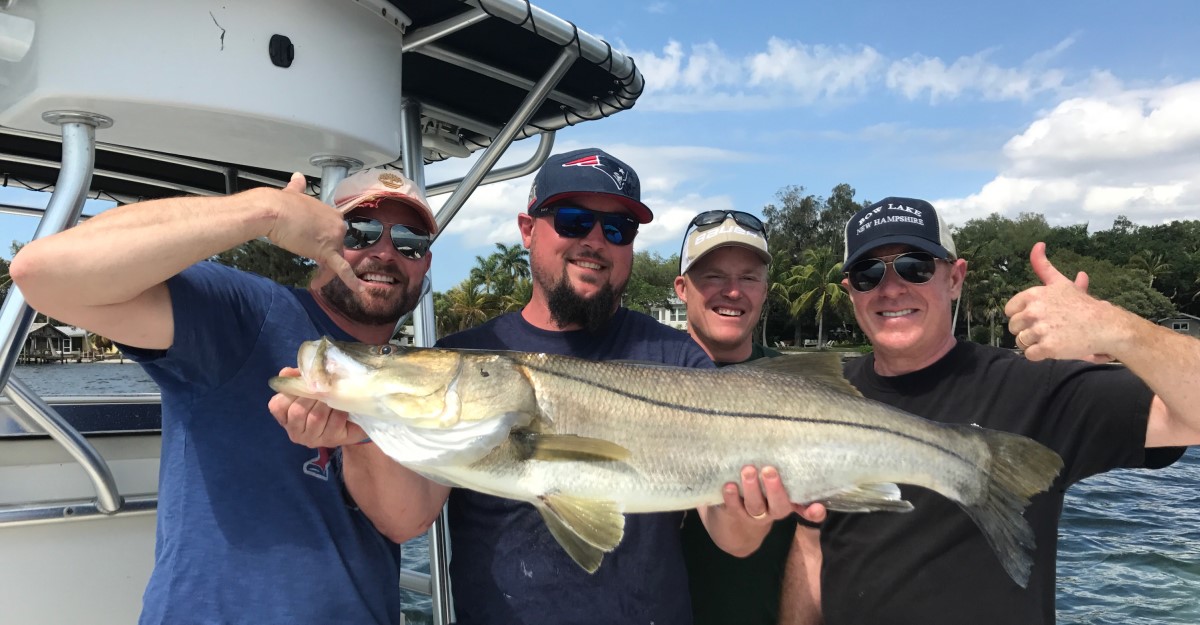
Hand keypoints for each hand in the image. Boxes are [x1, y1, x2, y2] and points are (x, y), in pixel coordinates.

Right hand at [264, 173, 364, 292]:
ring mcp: (334, 237)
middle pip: (336, 247)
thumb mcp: (292, 193)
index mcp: (331, 212)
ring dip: (326, 273)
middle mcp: (337, 224)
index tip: (312, 248)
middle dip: (325, 258)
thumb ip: (297, 187)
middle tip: (312, 265)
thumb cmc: (278, 204)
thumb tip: (297, 176)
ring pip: (336, 260)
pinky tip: (358, 290)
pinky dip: (351, 280)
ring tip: (315, 281)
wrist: (271, 210)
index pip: (333, 233)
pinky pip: (341, 268)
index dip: (324, 243)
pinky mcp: (327, 250)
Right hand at [268, 367, 366, 447]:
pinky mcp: (331, 440)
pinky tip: (342, 407)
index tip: (304, 384)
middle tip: (323, 388)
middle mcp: (295, 432)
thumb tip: (287, 372)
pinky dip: (339, 411)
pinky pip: (335, 422)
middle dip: (312, 396)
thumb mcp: (307, 389)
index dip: (291, 392)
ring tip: (333, 396)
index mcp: (285, 418)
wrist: (349, 423)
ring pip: (316, 417)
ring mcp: (312, 439)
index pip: (277, 406)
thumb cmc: (322, 404)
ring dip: (326, 403)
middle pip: (298, 412)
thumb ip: (296, 379)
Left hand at [700, 465, 825, 556]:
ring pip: (755, 506)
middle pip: (779, 505)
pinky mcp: (734, 514)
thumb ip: (780, 470)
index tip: (818, 508)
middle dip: (775, 488)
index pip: (806, 510)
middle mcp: (773, 511)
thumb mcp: (771, 484)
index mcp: (787, 503)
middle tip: (769, 470)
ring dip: (752, 488)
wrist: (732, 524)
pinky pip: (734, 507)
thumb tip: (784, 442)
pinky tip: (729, 485)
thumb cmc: (759, 491)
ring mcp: (753, 515)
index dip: (813, 512)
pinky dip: (731, 496)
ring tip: (748, 470)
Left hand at [1005, 242, 1113, 362]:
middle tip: (1047, 329)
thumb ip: (1043, 266)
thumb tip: (1037, 244)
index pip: (1009, 311)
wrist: (1105, 325)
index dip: (1022, 316)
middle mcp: (1034, 311)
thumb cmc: (1081, 305)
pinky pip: (1030, 355)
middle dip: (1027, 330)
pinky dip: (1040, 355)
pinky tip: (1053, 348)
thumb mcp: (1060, 282)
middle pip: (1013, 327)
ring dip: (1033, 343)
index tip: (1038, 316)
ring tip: (1051, 338)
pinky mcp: (1048, 347)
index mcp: (1033, 295)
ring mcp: (1041, 330)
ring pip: (1020, 342)